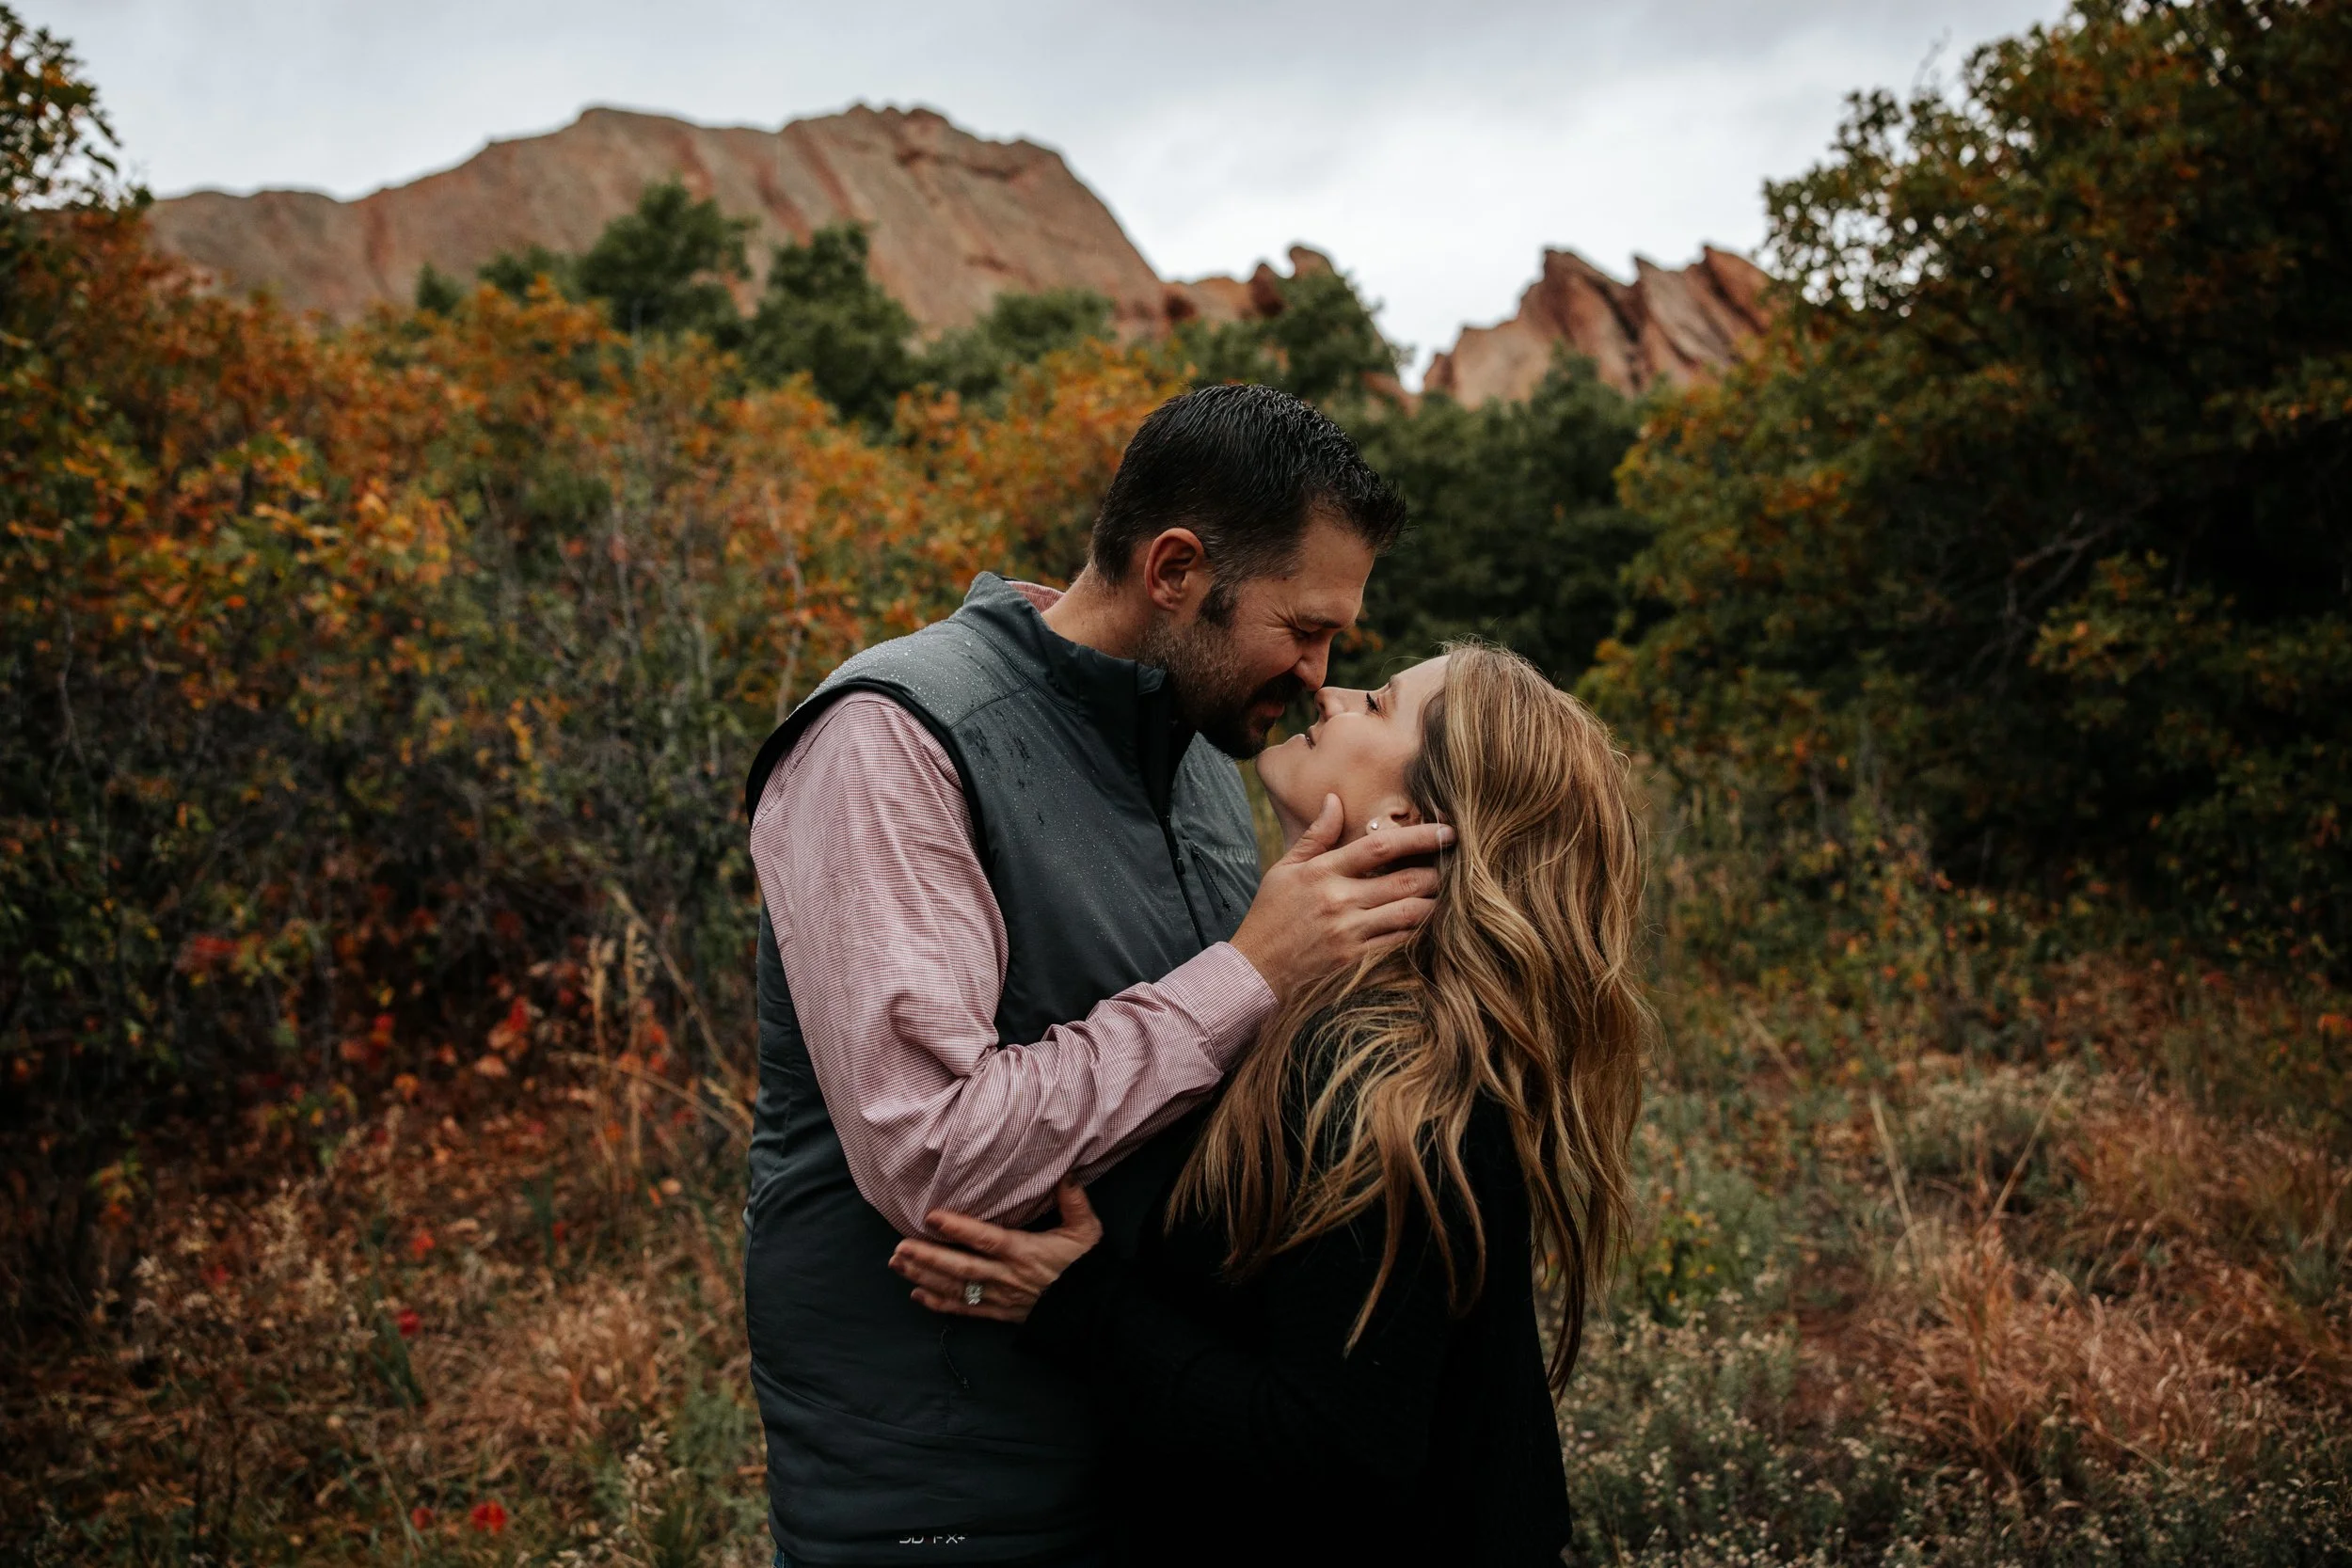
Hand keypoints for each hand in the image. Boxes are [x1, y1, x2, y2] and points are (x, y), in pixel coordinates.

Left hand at [890, 1182, 1102, 1323]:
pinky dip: (939, 1304)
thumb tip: (1066, 1172)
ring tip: (898, 1264)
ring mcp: (1000, 1297)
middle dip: (929, 1257)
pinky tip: (917, 1294)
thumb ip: (1073, 1201)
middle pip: (962, 1267)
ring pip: (957, 1288)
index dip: (959, 1228)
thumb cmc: (1087, 1267)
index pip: (987, 1239)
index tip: (932, 1217)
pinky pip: (965, 1309)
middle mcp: (1007, 1276)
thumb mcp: (1086, 1231)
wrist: (1094, 1310)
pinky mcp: (999, 1313)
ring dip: (925, 1276)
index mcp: (1025, 1252)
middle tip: (899, 1247)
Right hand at [1228, 794, 1451, 1000]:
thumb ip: (1316, 835)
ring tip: (1453, 892)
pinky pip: (1398, 942)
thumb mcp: (1285, 868)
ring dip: (1435, 901)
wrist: (1254, 968)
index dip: (1419, 836)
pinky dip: (1419, 930)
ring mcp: (1349, 932)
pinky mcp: (1355, 959)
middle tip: (1461, 862)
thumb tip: (1336, 799)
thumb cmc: (1270, 914)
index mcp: (1323, 872)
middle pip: (1404, 880)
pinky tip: (1432, 922)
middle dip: (1438, 870)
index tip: (1447, 830)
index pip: (1380, 846)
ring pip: (1409, 913)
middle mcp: (1340, 900)